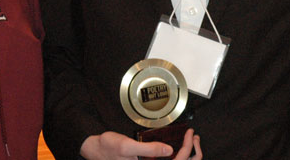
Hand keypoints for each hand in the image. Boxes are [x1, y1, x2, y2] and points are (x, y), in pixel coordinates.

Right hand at [80, 129, 202, 159]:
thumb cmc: (108, 148)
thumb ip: (148, 149)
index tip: (190, 134)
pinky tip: (177, 145)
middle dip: (192, 152)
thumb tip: (168, 149)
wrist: (95, 150)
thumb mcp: (127, 146)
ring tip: (190, 140)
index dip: (187, 147)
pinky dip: (177, 155)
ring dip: (186, 154)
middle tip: (194, 136)